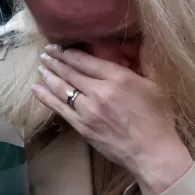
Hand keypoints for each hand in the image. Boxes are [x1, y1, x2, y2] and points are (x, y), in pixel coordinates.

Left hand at [33, 46, 191, 194]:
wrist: (151, 153)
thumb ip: (146, 62)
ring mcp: (88, 110)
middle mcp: (99, 92)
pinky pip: (59, 108)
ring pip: (62, 88)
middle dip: (55, 61)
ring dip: (49, 76)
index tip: (59, 47)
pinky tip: (36, 88)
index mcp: (118, 78)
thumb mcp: (157, 85)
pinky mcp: (82, 126)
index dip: (69, 53)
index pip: (86, 61)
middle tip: (45, 53)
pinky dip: (46, 97)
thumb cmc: (158, 119)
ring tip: (40, 67)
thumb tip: (141, 42)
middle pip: (71, 72)